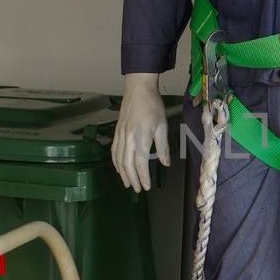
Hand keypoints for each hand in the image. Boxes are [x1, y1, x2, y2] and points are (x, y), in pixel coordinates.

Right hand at [112, 73, 170, 192]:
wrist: (138, 89)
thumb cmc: (153, 106)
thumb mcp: (162, 126)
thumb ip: (162, 146)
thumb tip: (165, 163)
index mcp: (141, 137)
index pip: (140, 162)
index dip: (142, 176)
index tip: (146, 186)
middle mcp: (128, 138)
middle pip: (127, 164)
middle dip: (132, 178)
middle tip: (136, 190)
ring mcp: (120, 135)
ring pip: (118, 159)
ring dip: (122, 173)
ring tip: (127, 183)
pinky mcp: (117, 132)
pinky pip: (114, 151)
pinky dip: (115, 162)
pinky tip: (119, 168)